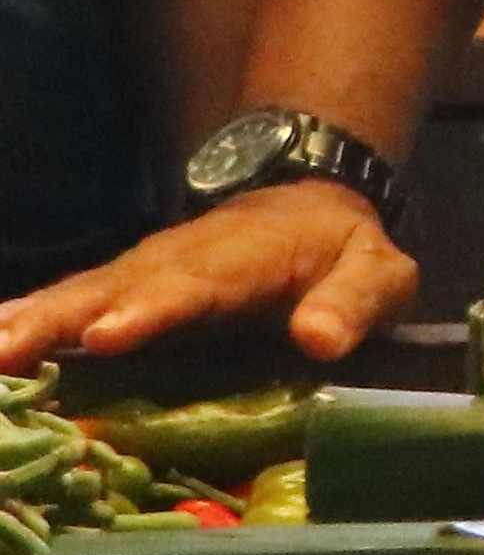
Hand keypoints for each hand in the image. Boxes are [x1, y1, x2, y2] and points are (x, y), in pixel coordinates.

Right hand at [0, 185, 418, 371]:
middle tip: (6, 353)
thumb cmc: (340, 251)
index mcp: (241, 261)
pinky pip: (66, 303)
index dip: (150, 311)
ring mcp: (140, 272)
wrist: (306, 201)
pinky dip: (24, 319)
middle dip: (60, 321)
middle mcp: (176, 261)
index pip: (193, 287)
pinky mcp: (118, 287)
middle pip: (113, 290)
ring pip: (77, 295)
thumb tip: (322, 340)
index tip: (106, 333)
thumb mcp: (376, 270)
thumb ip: (353, 302)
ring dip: (29, 322)